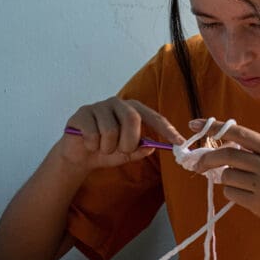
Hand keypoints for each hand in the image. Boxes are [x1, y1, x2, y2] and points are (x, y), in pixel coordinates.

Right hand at [61, 98, 183, 170]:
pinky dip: (93, 145)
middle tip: (122, 151)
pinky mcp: (83, 113)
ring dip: (108, 147)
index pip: (154, 117)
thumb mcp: (126, 154)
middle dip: (129, 141)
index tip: (179, 143)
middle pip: (132, 119)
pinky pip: (93, 133)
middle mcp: (118, 103)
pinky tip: (89, 144)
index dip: (167, 130)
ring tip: (103, 148)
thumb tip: (151, 147)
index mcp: (133, 109)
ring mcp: (99, 106)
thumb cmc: (106, 150)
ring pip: (111, 130)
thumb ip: (140, 150)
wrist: (79, 156)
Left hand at [189, 119, 259, 228]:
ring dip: (225, 179)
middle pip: (228, 155)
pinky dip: (231, 192)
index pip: (239, 133)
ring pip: (227, 175)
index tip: (195, 125)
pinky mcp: (258, 202)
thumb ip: (248, 150)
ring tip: (242, 184)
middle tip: (198, 165)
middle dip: (208, 159)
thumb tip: (213, 143)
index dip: (215, 128)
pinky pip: (230, 192)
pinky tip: (246, 195)